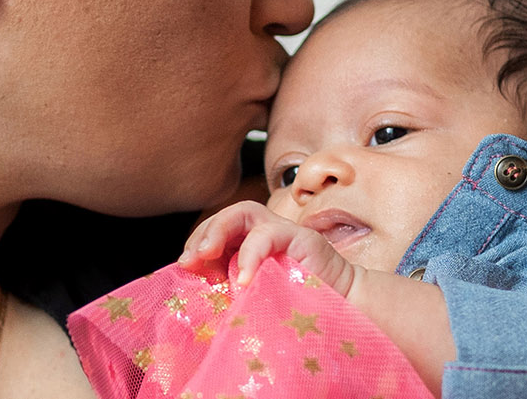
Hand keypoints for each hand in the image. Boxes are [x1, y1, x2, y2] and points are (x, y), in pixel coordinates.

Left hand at [178, 200, 360, 297]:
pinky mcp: (302, 238)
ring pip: (243, 211)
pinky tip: (242, 279)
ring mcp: (283, 233)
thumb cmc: (296, 312)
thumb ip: (228, 293)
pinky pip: (269, 234)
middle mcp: (263, 234)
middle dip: (203, 234)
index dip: (196, 244)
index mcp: (248, 247)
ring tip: (206, 257)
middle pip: (225, 216)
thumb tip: (192, 302)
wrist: (342, 316)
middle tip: (190, 261)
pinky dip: (250, 253)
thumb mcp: (253, 301)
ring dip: (219, 230)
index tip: (184, 268)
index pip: (215, 232)